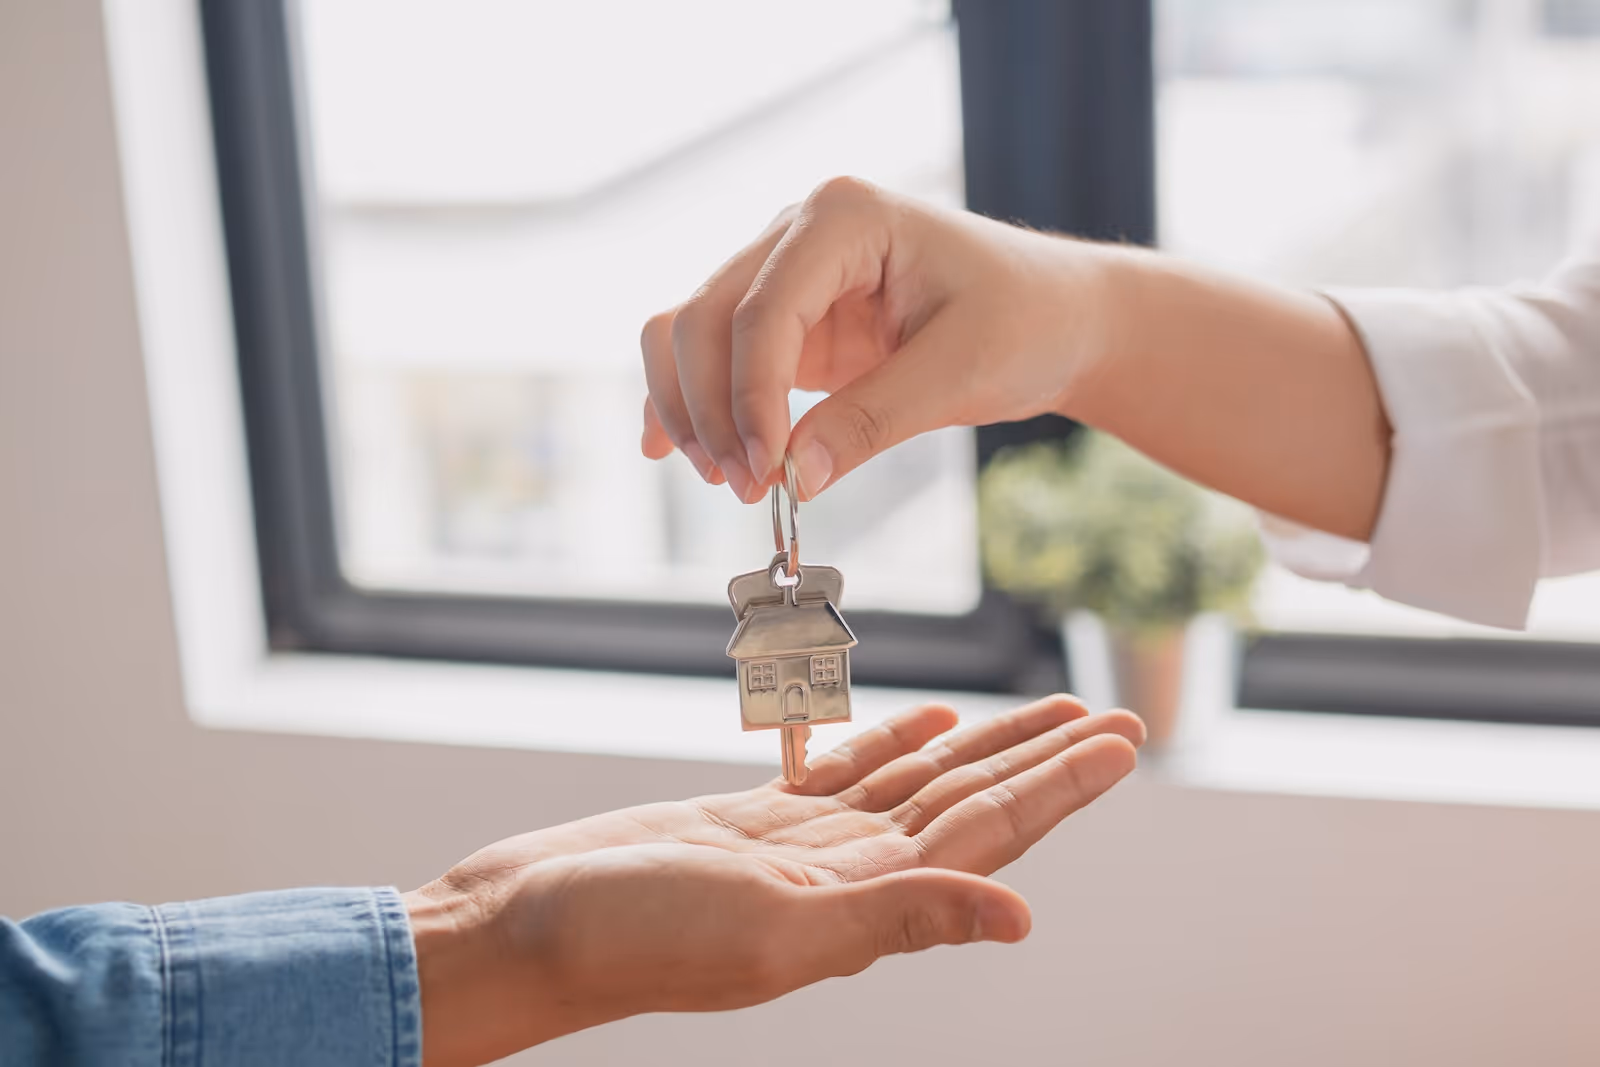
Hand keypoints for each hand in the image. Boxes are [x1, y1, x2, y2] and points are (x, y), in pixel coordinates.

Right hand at [405, 696, 1143, 1065]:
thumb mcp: (773, 932)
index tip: (1122, 740)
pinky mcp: (750, 823)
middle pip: (968, 802)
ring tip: (1041, 710)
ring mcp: (799, 848)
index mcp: (864, 904)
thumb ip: (897, 918)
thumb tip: (1019, 921)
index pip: (989, 832)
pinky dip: (891, 744)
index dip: (1060, 786)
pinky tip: (926, 723)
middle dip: (1042, 758)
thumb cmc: (630, 936)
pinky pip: (843, 776)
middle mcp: (847, 876)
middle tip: (1110, 713)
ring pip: (915, 783)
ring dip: (980, 746)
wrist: (524, 927)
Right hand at [638, 176, 1385, 540]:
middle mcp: (797, 233)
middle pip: (703, 318)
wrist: (1058, 318)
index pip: (761, 310)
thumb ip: (872, 420)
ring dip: (689, 408)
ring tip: (727, 480)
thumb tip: (790, 479)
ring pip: (689, 333)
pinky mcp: (785, 322)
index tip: (764, 474)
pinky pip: (708, 354)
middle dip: (712, 410)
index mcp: (843, 217)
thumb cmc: (1026, 321)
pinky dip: (684, 400)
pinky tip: (664, 449)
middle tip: (748, 489)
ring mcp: (783, 275)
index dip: (750, 399)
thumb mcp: (961, 370)